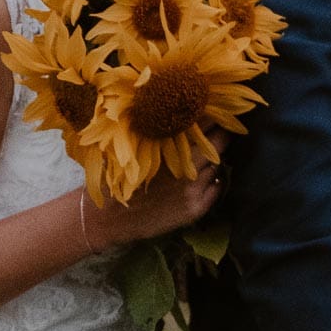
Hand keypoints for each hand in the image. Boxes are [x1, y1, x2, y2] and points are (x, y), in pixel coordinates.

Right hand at [90, 125, 232, 244]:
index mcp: (168, 144)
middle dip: (220, 135)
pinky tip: (201, 182)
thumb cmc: (120, 178)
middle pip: (219, 142)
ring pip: (217, 165)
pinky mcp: (194, 208)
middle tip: (217, 133)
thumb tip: (178, 113)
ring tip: (203, 159)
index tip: (213, 112)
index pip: (203, 122)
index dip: (211, 115)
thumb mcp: (133, 147)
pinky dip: (213, 183)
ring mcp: (192, 187)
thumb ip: (157, 130)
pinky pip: (215, 189)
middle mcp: (184, 164)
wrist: (110, 218)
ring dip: (214, 160)